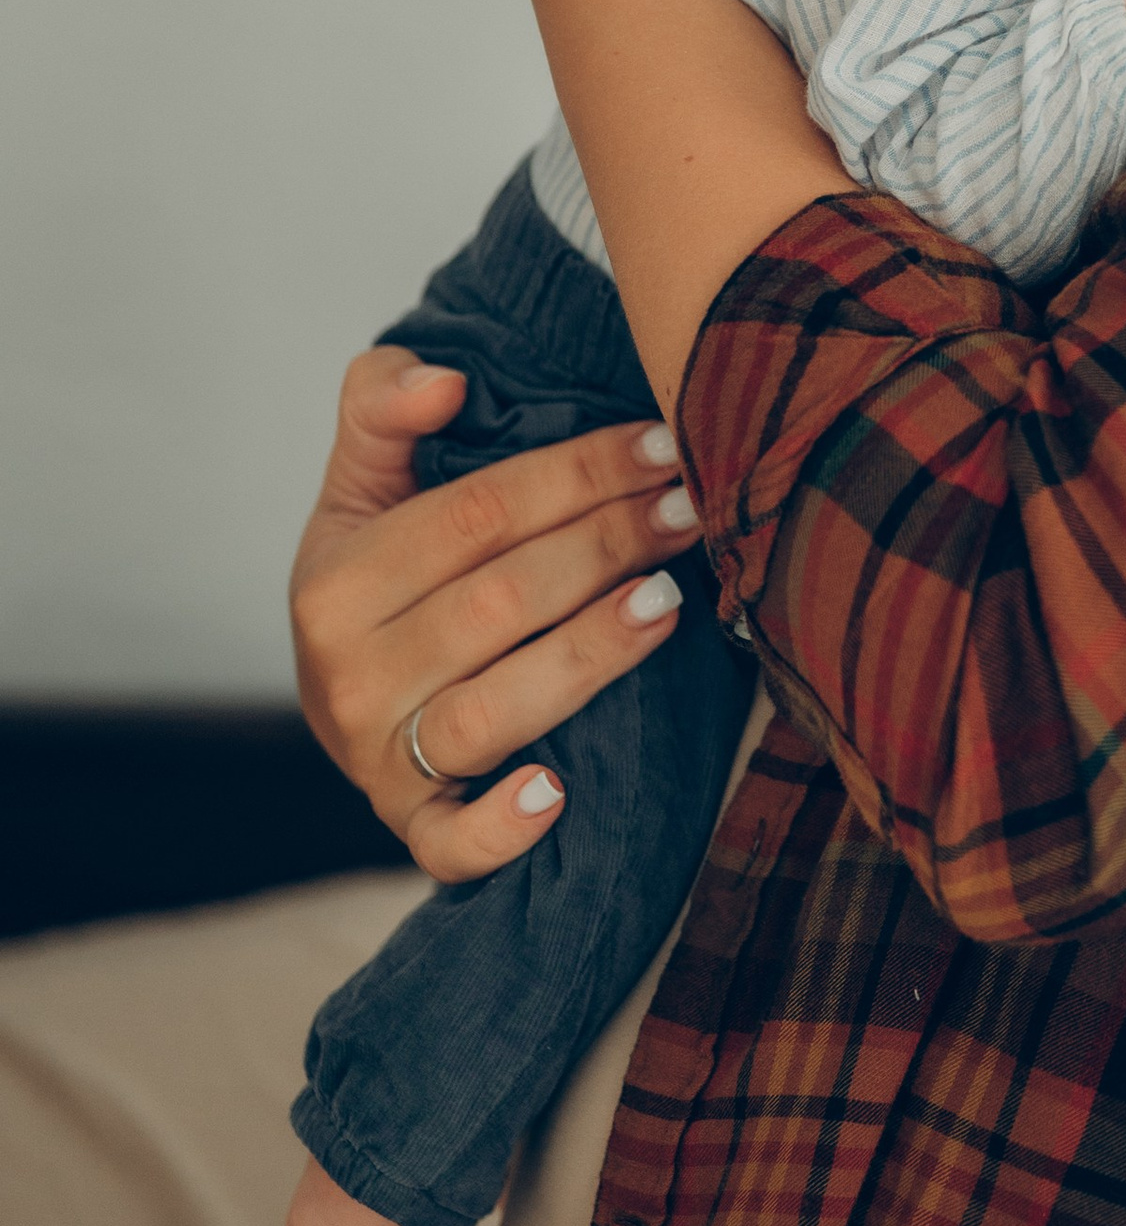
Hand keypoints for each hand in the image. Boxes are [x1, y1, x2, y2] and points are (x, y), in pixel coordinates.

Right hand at [290, 348, 705, 883]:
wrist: (343, 687)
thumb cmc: (379, 572)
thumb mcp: (362, 482)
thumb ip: (382, 405)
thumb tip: (443, 380)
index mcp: (334, 583)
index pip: (475, 516)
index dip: (577, 474)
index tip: (662, 445)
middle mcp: (348, 678)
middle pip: (501, 604)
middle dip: (609, 546)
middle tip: (691, 508)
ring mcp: (380, 760)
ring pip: (494, 711)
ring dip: (589, 656)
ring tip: (670, 601)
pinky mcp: (413, 827)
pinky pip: (452, 844)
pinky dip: (501, 830)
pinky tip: (558, 796)